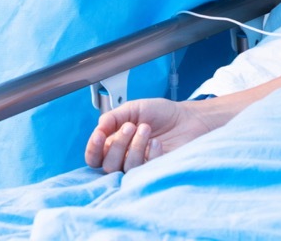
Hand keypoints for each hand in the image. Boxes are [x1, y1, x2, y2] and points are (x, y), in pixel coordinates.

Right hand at [84, 98, 217, 172]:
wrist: (188, 118)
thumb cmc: (161, 114)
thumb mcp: (134, 108)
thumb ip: (113, 117)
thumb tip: (98, 127)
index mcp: (114, 143)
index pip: (94, 156)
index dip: (93, 148)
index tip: (101, 135)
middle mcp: (124, 158)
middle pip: (107, 164)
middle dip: (118, 143)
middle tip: (132, 126)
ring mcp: (139, 166)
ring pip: (125, 168)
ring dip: (135, 147)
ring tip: (146, 129)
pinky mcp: (155, 172)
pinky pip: (144, 171)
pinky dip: (150, 154)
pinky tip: (157, 143)